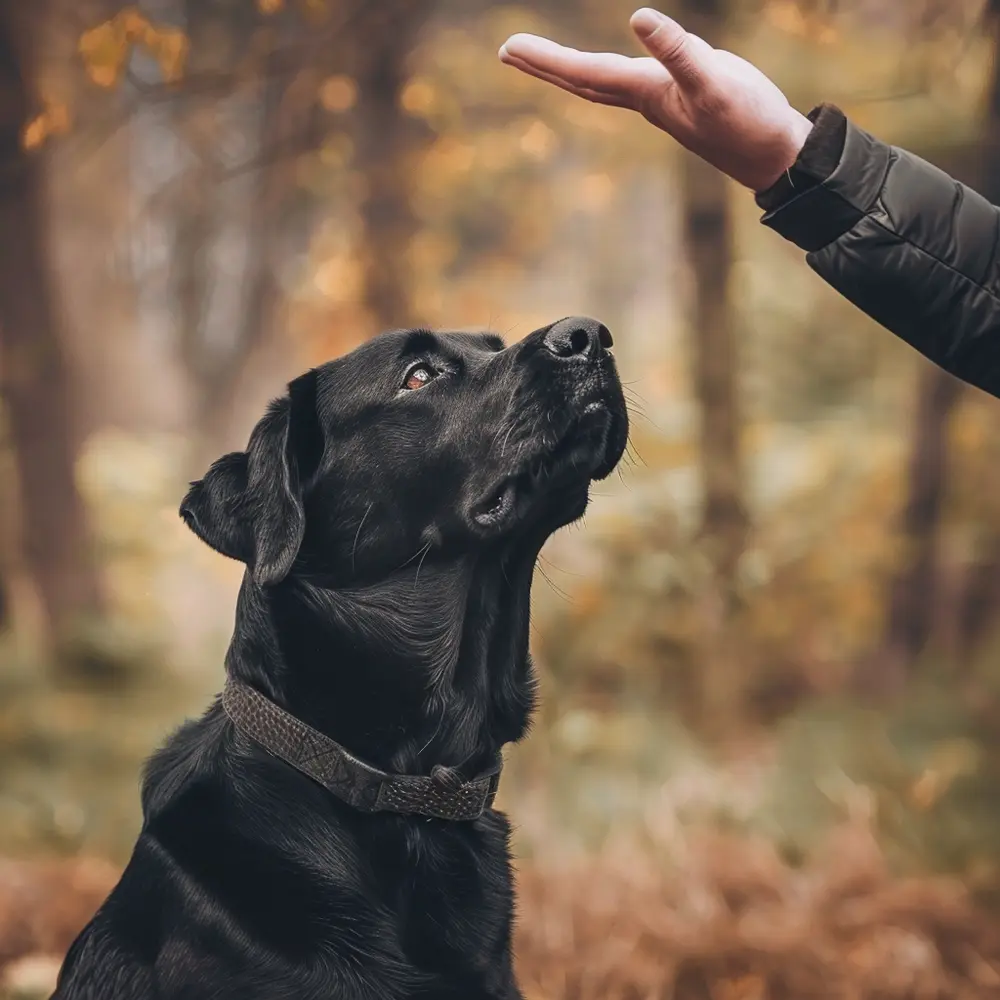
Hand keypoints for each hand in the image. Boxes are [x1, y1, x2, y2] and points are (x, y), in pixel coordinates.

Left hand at [499, 7, 813, 192]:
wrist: (773, 155)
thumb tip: (639, 18)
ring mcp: (660, 99)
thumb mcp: (714, 81)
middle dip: (544, 65)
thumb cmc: (747, 121)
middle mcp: (644, 98)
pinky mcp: (679, 95)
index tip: (509, 48)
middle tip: (507, 51)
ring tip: (542, 58)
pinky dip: (608, 69)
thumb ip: (678, 51)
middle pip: (582, 79)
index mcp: (646, 92)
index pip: (584, 71)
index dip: (547, 58)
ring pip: (602, 81)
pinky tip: (607, 66)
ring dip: (568, 69)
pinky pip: (628, 78)